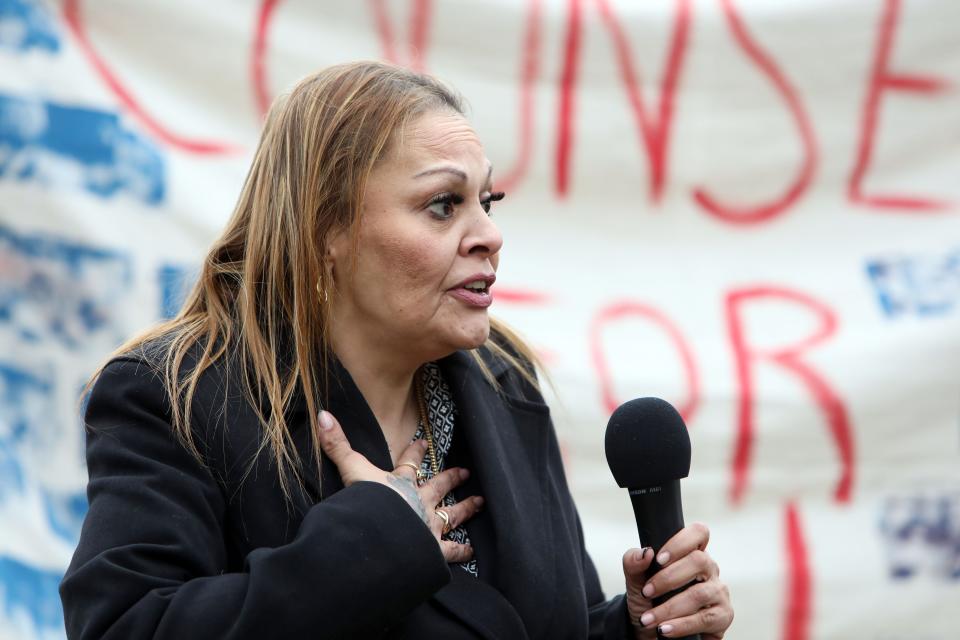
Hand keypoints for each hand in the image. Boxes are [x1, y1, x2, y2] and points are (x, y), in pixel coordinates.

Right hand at [317, 410, 483, 563]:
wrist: (381, 538)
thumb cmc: (366, 505)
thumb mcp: (350, 471)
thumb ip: (336, 446)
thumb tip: (323, 415)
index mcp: (400, 484)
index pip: (409, 463)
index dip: (415, 452)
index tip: (424, 442)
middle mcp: (419, 502)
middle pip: (438, 486)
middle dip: (451, 478)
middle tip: (465, 471)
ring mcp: (429, 526)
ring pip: (452, 514)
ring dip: (466, 508)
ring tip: (479, 503)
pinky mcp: (434, 550)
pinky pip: (451, 550)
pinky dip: (461, 551)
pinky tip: (471, 551)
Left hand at [623, 523, 732, 638]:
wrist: (654, 631)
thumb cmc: (650, 600)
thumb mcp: (637, 581)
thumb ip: (634, 563)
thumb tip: (646, 552)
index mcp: (692, 553)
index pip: (699, 532)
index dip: (680, 542)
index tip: (658, 559)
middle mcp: (710, 569)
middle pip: (699, 561)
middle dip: (668, 578)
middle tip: (646, 592)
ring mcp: (719, 592)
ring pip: (700, 593)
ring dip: (669, 608)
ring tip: (648, 619)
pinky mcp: (723, 616)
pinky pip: (704, 619)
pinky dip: (681, 625)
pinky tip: (664, 629)